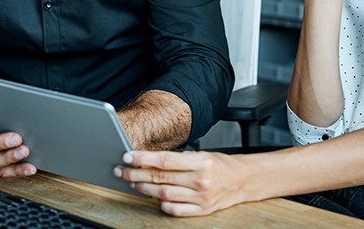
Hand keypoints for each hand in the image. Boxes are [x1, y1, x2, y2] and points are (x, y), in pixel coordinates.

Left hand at [114, 150, 245, 216]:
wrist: (242, 181)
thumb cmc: (220, 165)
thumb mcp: (201, 154)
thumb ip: (177, 159)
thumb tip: (149, 159)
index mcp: (201, 162)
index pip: (165, 160)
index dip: (143, 158)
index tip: (127, 156)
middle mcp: (201, 180)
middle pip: (160, 178)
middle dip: (136, 174)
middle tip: (121, 171)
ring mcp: (201, 198)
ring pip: (164, 194)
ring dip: (144, 189)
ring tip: (133, 182)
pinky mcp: (201, 211)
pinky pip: (175, 210)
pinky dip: (161, 204)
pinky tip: (154, 198)